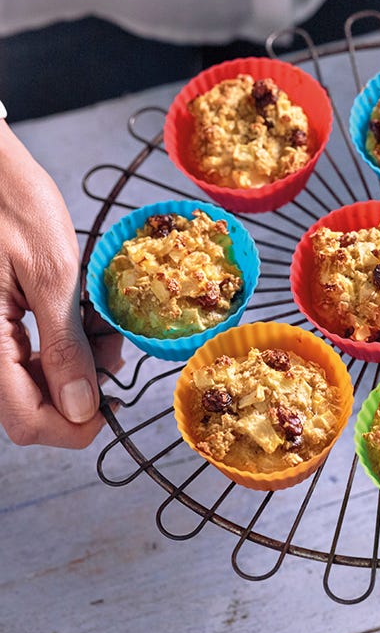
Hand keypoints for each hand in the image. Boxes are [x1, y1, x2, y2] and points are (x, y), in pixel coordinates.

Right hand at [0, 120, 121, 447]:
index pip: (27, 421)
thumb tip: (83, 408)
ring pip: (31, 384)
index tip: (113, 403)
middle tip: (113, 351)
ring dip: (74, 368)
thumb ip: (65, 347)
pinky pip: (25, 356)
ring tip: (101, 328)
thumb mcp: (53, 275)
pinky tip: (82, 322)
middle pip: (29, 408)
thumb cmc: (13, 207)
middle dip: (81, 390)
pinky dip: (60, 348)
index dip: (75, 425)